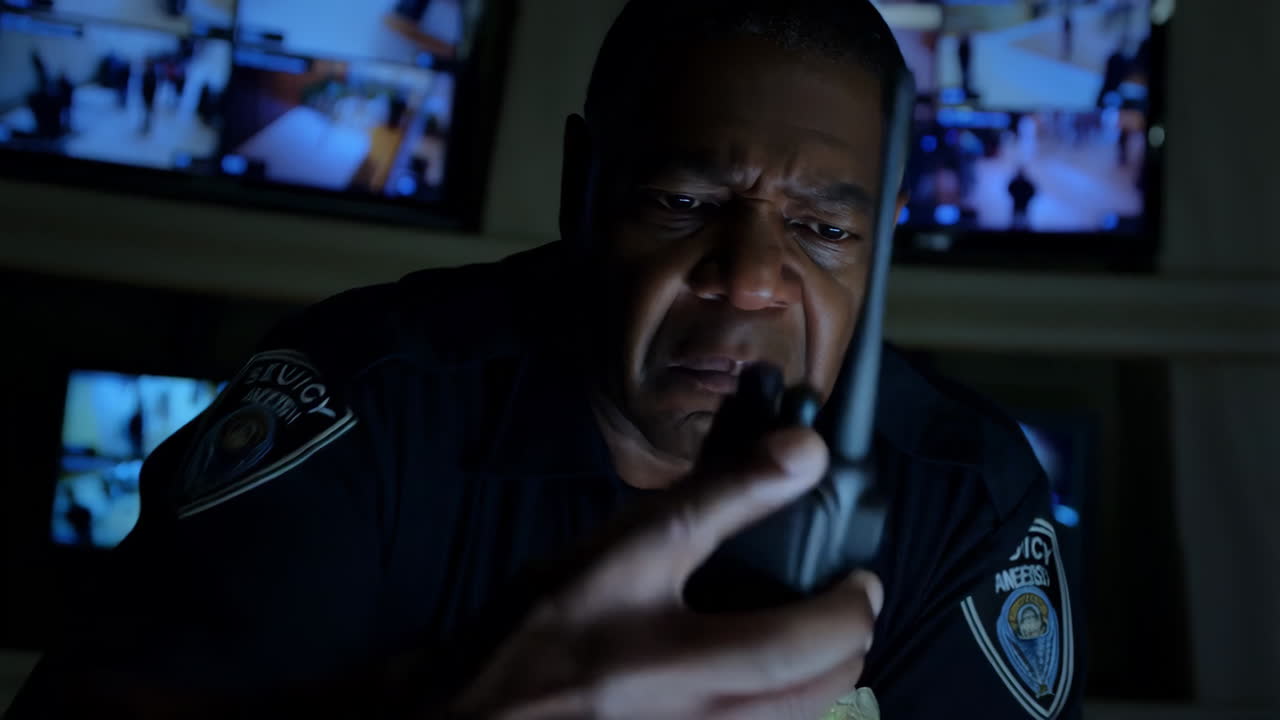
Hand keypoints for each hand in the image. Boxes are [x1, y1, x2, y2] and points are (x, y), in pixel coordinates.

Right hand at [449, 427, 883, 719]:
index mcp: (679, 654)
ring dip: (828, 676)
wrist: (477, 717)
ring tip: (814, 639)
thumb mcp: (618, 548)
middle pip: (823, 685)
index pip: (810, 633)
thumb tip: (803, 451)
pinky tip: (764, 681)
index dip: (853, 599)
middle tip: (846, 601)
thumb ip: (715, 499)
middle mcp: (697, 712)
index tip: (861, 575)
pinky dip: (788, 706)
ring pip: (806, 719)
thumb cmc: (536, 630)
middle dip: (851, 635)